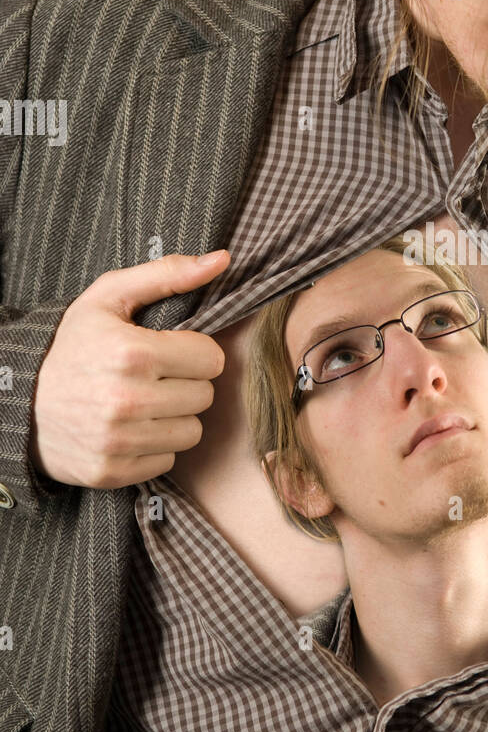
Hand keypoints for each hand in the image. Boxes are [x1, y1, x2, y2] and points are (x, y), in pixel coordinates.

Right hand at [29, 250, 230, 489]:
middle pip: (205, 396)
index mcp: (132, 353)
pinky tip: (131, 429)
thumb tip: (222, 260)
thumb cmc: (73, 345)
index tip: (170, 351)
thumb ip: (167, 274)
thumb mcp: (109, 298)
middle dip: (186, 384)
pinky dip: (154, 447)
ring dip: (175, 417)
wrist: (18, 400)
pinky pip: (167, 461)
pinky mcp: (112, 471)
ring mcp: (119, 441)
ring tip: (145, 402)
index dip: (194, 352)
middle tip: (155, 377)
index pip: (211, 359)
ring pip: (192, 432)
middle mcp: (127, 400)